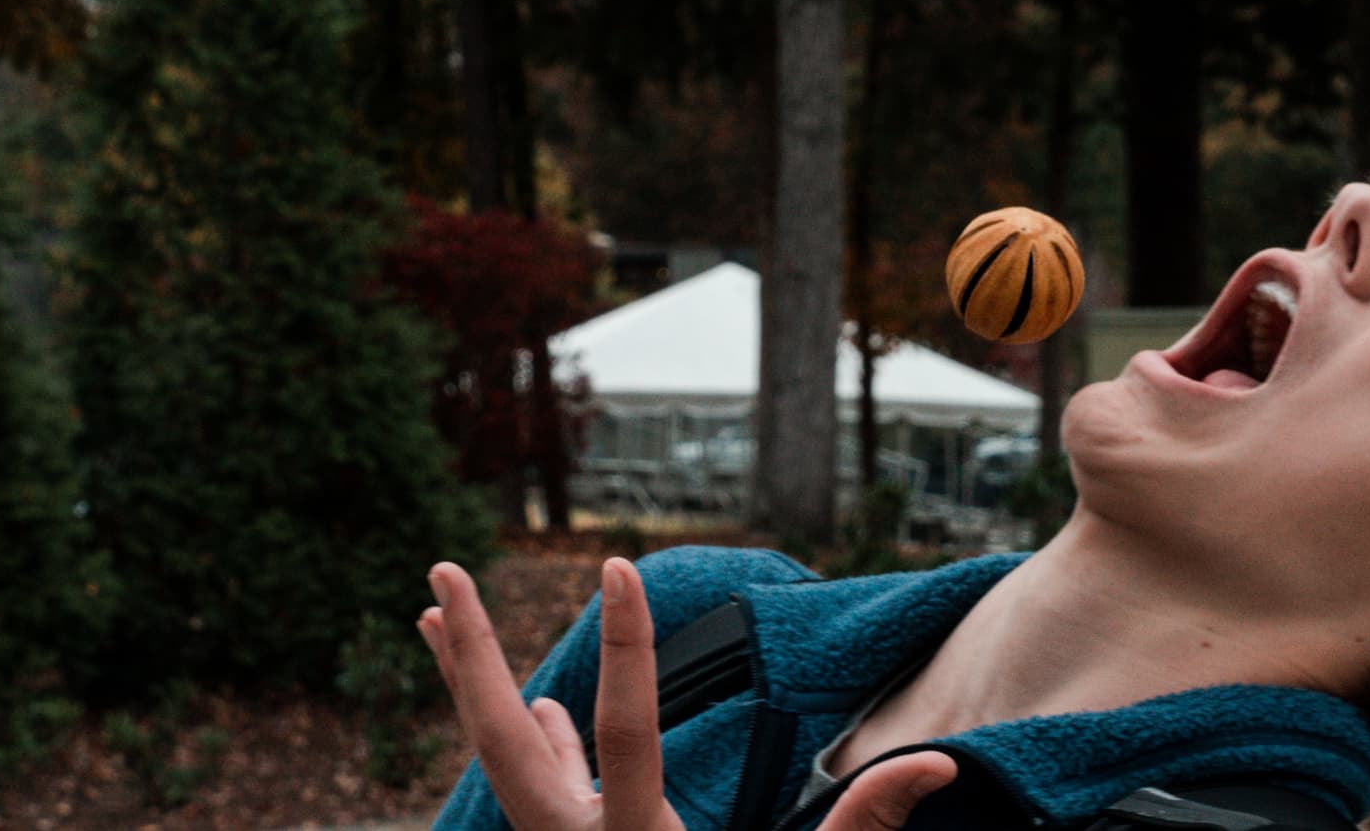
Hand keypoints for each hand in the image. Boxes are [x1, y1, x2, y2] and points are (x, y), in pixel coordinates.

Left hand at [420, 557, 954, 830]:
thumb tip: (937, 764)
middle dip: (470, 656)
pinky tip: (535, 711)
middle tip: (439, 576)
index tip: (618, 564)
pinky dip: (526, 738)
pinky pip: (535, 787)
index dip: (625, 646)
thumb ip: (860, 827)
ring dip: (469, 683)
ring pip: (501, 758)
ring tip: (432, 615)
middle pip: (501, 742)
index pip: (624, 731)